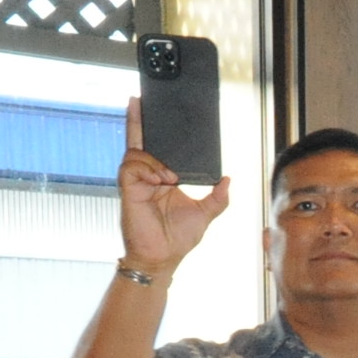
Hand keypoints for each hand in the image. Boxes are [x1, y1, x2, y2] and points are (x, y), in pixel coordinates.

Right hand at [119, 97, 228, 273]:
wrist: (164, 257)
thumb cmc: (179, 238)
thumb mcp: (206, 213)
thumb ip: (218, 197)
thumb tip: (229, 179)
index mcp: (162, 177)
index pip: (156, 147)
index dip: (152, 129)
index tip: (154, 109)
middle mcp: (147, 175)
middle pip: (139, 141)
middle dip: (138, 120)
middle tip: (139, 100)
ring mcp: (136, 181)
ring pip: (136, 152)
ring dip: (155, 161)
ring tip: (170, 179)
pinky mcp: (128, 189)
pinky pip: (131, 167)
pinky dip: (147, 169)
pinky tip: (160, 180)